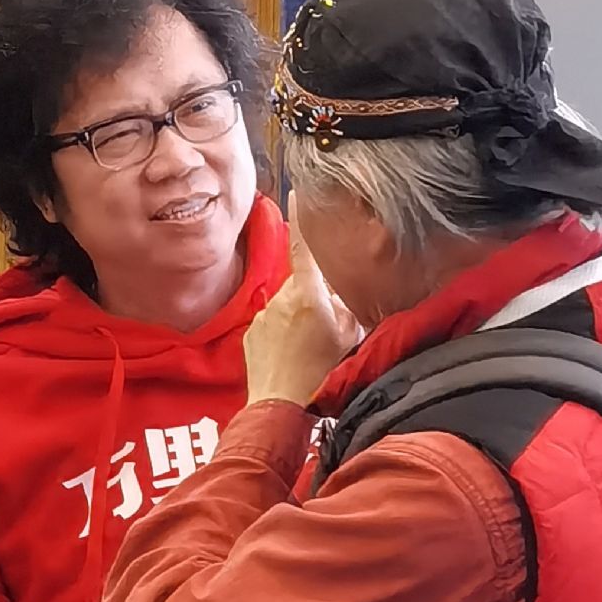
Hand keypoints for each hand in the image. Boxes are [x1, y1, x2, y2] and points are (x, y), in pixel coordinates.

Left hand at [244, 195, 361, 405]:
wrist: (280, 408)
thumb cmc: (320, 375)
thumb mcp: (350, 337)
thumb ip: (350, 307)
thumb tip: (350, 292)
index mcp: (308, 294)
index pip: (304, 246)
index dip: (302, 218)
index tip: (298, 193)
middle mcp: (281, 298)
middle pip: (302, 283)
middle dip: (315, 294)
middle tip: (329, 323)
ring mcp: (263, 315)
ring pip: (286, 304)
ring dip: (299, 315)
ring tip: (310, 347)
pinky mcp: (251, 332)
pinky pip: (271, 322)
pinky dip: (282, 332)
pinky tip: (292, 354)